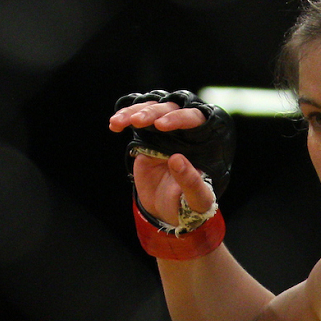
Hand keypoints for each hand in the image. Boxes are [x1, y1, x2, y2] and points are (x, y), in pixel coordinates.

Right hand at [109, 96, 216, 224]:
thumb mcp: (198, 199)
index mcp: (204, 141)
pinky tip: (115, 124)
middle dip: (153, 112)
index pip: (195, 119)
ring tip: (120, 121)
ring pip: (152, 109)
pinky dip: (125, 118)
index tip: (161, 125)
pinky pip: (136, 121)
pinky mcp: (148, 139)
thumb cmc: (193, 204)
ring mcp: (165, 133)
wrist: (173, 211)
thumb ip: (191, 182)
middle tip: (138, 121)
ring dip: (135, 111)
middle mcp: (186, 132)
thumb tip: (176, 159)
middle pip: (171, 109)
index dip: (179, 118)